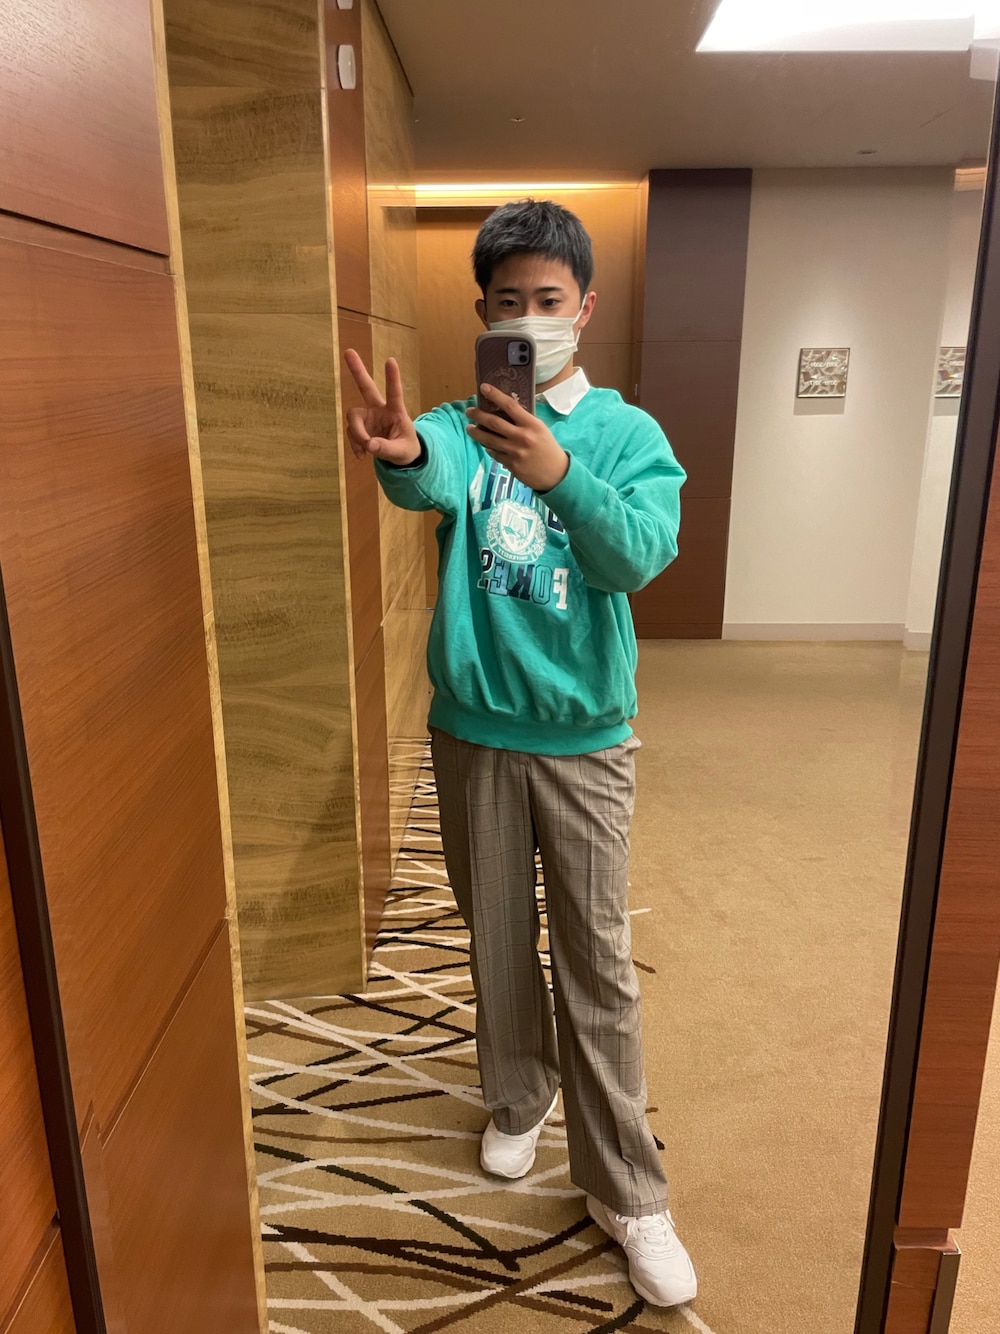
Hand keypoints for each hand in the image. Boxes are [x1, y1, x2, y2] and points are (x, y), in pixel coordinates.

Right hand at [344, 349, 421, 465]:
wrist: (400, 456)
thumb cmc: (406, 448)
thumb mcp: (402, 452)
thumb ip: (387, 449)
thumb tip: (369, 445)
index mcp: (396, 411)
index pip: (394, 393)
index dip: (392, 378)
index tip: (390, 360)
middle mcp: (379, 410)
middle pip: (366, 387)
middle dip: (357, 371)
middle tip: (348, 351)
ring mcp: (368, 417)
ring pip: (353, 418)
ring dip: (357, 435)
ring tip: (366, 450)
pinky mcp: (360, 427)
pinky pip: (351, 433)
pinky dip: (355, 444)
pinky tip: (362, 454)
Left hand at [465, 384, 569, 492]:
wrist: (556, 473)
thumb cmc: (548, 448)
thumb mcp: (540, 429)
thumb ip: (523, 421)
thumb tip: (504, 411)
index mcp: (532, 424)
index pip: (510, 405)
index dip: (495, 395)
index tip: (483, 388)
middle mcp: (522, 437)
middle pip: (494, 423)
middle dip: (478, 415)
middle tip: (469, 411)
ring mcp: (515, 452)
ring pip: (489, 440)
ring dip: (476, 433)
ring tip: (470, 428)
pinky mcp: (511, 465)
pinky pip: (494, 454)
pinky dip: (488, 448)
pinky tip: (486, 444)